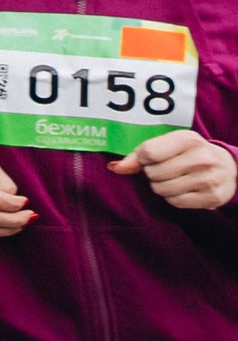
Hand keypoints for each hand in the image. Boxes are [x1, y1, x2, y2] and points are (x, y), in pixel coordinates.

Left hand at [108, 130, 236, 209]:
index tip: (152, 159)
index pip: (147, 153)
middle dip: (153, 174)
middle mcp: (201, 157)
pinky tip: (184, 189)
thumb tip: (114, 168)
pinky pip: (175, 201)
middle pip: (153, 173)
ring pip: (161, 189)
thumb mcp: (168, 146)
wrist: (228, 167)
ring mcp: (208, 178)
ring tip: (175, 179)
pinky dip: (173, 198)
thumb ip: (138, 155)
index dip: (143, 159)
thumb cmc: (189, 154)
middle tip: (167, 170)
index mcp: (188, 139)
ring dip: (162, 187)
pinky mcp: (211, 196)